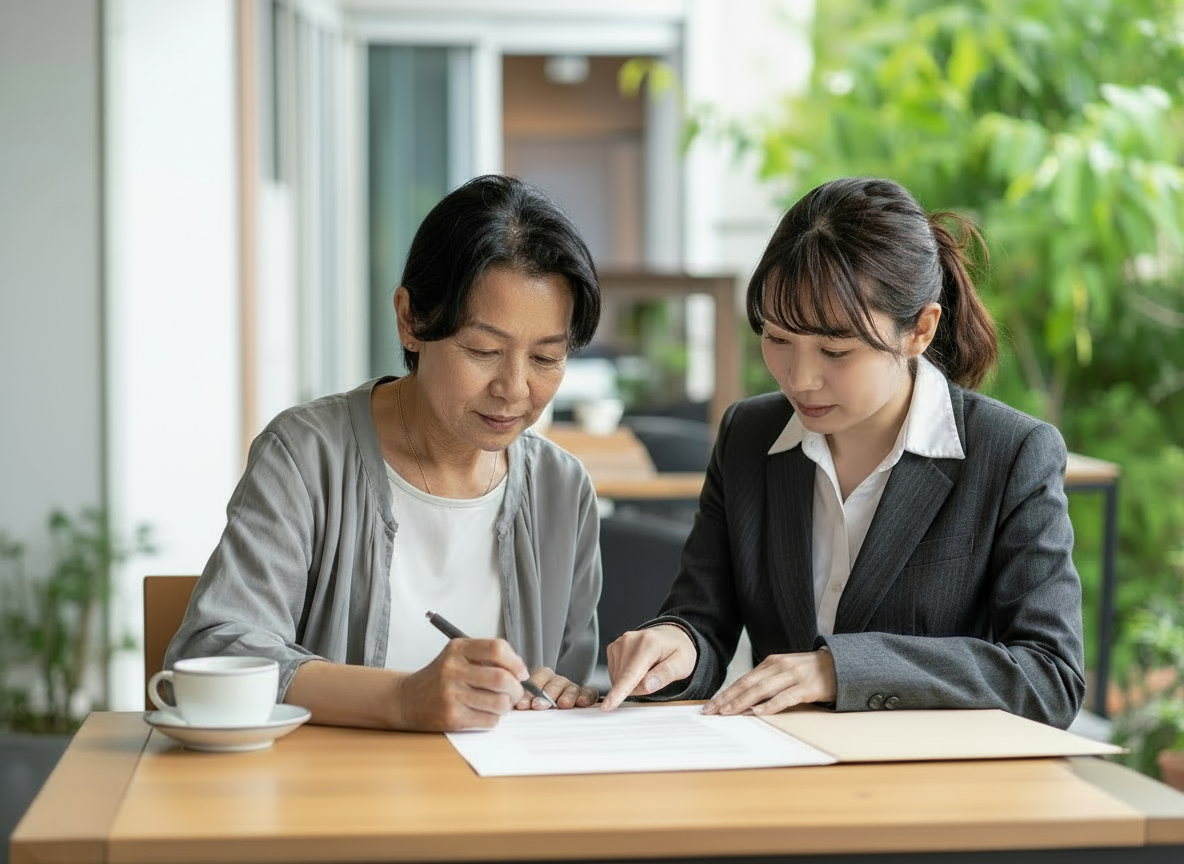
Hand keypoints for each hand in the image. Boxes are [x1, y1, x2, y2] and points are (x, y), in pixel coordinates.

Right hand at [395, 638, 530, 730]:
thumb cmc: (439, 678)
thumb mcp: (457, 656)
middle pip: (501, 678)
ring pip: (499, 702)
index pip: (497, 648)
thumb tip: (520, 670)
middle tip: (515, 692)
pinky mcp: (451, 717)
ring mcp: (451, 694)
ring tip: (499, 703)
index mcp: (458, 648)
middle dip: (516, 688)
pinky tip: (484, 713)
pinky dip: (493, 718)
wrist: (406, 700)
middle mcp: (453, 669)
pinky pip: (488, 720)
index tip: (521, 672)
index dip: (516, 662)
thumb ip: (486, 657)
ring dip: (506, 706)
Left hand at [514, 667, 597, 709]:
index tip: (523, 705)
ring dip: (566, 696)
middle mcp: (555, 681)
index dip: (528, 692)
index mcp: (540, 679)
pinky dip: (586, 696)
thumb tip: (509, 708)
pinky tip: (581, 703)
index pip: (535, 680)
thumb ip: (522, 703)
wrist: (562, 717)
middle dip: (545, 695)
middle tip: (539, 705)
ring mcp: (571, 688)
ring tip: (562, 705)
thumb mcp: (528, 704)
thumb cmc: (538, 708)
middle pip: (553, 683)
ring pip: (570, 687)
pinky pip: (588, 693)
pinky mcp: (585, 696)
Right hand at [601, 624, 696, 710]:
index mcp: (649, 643)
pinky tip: (636, 668)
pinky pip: (614, 674)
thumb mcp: (683, 664)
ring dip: (631, 683)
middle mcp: (630, 640)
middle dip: (638, 688)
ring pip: (617, 679)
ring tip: (647, 669)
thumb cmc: (677, 650)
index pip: (631, 674)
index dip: (618, 692)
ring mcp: (619, 643)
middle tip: (655, 676)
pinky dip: (624, 677)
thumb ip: (667, 674)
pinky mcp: (613, 648)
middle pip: (624, 681)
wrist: (670, 636)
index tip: (607, 706)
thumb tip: (647, 685)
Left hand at [702, 649, 835, 715]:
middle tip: (711, 712)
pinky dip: (770, 705)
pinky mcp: (808, 687)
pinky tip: (757, 712)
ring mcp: (794, 676)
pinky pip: (785, 697)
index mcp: (772, 662)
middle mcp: (780, 666)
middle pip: (747, 684)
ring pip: (762, 690)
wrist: (842, 664)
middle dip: (727, 699)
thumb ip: (768, 680)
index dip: (726, 693)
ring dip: (742, 702)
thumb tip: (744, 698)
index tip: (711, 705)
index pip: (743, 679)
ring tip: (727, 713)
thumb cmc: (811, 672)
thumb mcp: (786, 671)